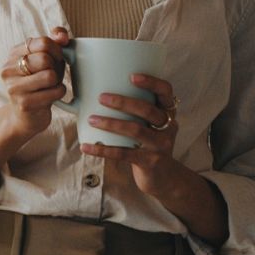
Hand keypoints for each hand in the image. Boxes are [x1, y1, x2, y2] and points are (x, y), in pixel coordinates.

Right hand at [0, 27, 69, 141]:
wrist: (27, 116)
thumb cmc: (40, 84)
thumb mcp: (47, 59)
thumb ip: (55, 41)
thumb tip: (62, 35)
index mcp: (14, 54)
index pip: (43, 42)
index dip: (57, 50)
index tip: (56, 58)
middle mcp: (8, 69)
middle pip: (44, 58)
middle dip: (56, 68)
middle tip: (52, 75)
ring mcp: (13, 87)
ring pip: (49, 75)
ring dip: (57, 82)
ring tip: (50, 86)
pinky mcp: (23, 103)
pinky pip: (54, 92)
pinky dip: (59, 93)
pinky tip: (51, 96)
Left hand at [80, 74, 178, 195]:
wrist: (165, 178)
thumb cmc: (149, 144)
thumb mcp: (151, 125)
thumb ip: (136, 110)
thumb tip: (98, 90)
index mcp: (168, 113)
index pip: (166, 91)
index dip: (151, 82)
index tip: (131, 76)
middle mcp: (168, 127)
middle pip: (148, 110)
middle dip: (123, 102)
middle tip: (101, 97)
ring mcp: (160, 145)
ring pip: (135, 130)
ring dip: (111, 123)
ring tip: (91, 119)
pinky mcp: (150, 162)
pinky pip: (123, 154)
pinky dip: (102, 150)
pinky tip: (86, 147)